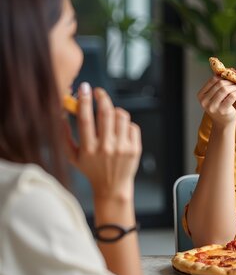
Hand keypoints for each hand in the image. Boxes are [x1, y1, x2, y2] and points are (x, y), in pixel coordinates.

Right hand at [63, 83, 141, 200]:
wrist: (112, 187)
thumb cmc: (91, 169)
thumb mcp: (73, 157)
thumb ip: (65, 136)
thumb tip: (62, 114)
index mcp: (88, 149)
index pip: (85, 119)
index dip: (84, 100)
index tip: (84, 88)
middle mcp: (106, 148)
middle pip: (106, 113)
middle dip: (102, 97)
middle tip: (98, 93)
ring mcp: (122, 148)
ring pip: (121, 116)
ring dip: (115, 111)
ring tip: (111, 115)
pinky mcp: (134, 149)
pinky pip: (132, 126)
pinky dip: (126, 124)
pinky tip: (120, 130)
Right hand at [197, 76, 235, 126]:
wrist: (223, 123)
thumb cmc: (220, 107)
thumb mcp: (214, 97)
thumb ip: (217, 86)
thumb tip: (228, 71)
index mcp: (201, 95)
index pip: (212, 80)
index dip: (223, 75)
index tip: (231, 74)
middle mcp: (205, 101)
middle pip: (219, 84)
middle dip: (230, 80)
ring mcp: (213, 107)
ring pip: (226, 89)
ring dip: (235, 85)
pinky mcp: (222, 110)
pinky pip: (232, 96)